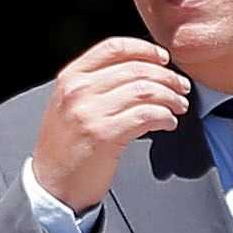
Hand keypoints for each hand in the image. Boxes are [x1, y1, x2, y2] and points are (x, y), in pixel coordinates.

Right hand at [28, 37, 191, 206]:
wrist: (52, 186)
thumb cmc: (65, 148)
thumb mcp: (70, 105)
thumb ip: (95, 84)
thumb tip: (140, 71)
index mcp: (71, 77)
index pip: (114, 47)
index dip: (145, 50)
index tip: (164, 59)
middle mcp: (79, 90)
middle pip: (136, 69)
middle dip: (167, 77)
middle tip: (180, 87)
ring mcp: (90, 112)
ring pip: (145, 91)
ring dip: (170, 98)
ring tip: (178, 106)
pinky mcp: (105, 135)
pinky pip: (146, 116)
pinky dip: (164, 117)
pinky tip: (168, 123)